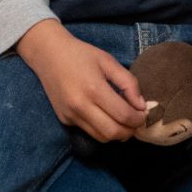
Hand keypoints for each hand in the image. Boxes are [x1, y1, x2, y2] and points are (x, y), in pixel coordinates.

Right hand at [16, 19, 144, 142]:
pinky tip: (102, 115)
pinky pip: (89, 131)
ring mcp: (71, 115)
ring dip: (116, 133)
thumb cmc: (80, 53)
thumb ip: (128, 82)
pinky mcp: (64, 119)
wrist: (47, 53)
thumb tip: (141, 106)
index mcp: (94, 88)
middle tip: (135, 120)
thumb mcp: (107, 60)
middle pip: (114, 133)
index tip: (143, 112)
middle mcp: (81, 106)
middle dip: (130, 131)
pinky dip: (100, 128)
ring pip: (102, 137)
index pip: (124, 116)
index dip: (139, 118)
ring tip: (121, 120)